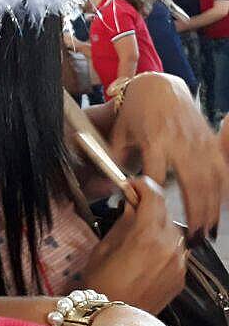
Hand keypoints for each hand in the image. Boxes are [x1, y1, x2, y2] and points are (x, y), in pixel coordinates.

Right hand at [82, 175, 185, 312]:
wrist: (112, 317)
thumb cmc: (101, 283)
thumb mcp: (104, 246)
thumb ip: (124, 221)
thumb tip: (132, 203)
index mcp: (147, 235)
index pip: (154, 195)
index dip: (142, 185)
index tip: (132, 185)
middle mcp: (168, 246)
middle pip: (164, 212)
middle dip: (149, 206)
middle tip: (131, 208)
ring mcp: (178, 262)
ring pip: (172, 231)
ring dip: (157, 227)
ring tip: (137, 237)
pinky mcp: (181, 275)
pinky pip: (175, 251)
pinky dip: (163, 247)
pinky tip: (145, 256)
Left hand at [109, 72, 226, 236]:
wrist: (160, 87)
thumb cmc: (136, 112)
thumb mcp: (120, 134)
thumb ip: (116, 159)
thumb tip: (109, 185)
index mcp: (155, 141)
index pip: (156, 176)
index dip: (155, 198)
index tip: (153, 219)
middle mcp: (181, 143)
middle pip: (192, 184)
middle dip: (195, 213)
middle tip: (193, 238)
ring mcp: (199, 142)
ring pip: (210, 180)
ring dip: (211, 209)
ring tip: (208, 232)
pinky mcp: (210, 142)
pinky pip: (221, 170)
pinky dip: (222, 192)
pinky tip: (219, 210)